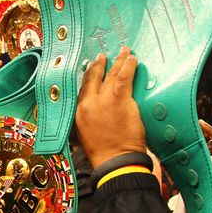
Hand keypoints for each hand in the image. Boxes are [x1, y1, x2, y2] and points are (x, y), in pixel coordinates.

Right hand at [75, 47, 146, 167]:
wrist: (113, 160)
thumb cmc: (102, 152)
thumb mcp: (84, 134)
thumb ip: (86, 119)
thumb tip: (92, 112)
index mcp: (80, 109)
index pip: (83, 87)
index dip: (89, 75)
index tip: (92, 66)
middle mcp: (89, 102)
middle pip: (94, 78)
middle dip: (100, 65)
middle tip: (103, 56)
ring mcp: (104, 100)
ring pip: (111, 75)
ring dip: (118, 61)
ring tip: (123, 51)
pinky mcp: (120, 100)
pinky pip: (124, 78)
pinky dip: (128, 66)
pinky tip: (132, 59)